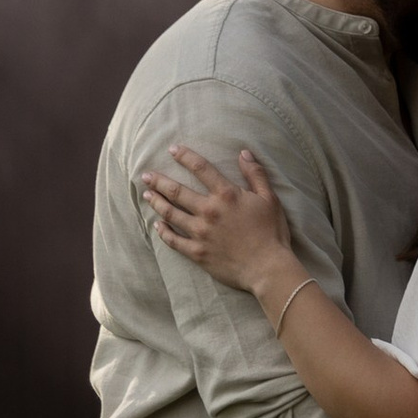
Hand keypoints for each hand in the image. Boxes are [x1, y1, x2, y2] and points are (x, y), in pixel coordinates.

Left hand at [142, 143, 298, 300]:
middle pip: (177, 191)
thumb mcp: (269, 199)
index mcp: (226, 195)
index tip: (172, 149)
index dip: (185, 156)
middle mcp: (209, 211)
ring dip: (156, 202)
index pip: (201, 168)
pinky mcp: (197, 252)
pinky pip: (173, 241)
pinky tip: (157, 226)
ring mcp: (200, 233)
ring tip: (146, 194)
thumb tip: (244, 153)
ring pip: (170, 214)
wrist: (267, 268)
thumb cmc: (271, 232)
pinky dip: (163, 232)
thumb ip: (255, 174)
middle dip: (159, 181)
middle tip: (146, 175)